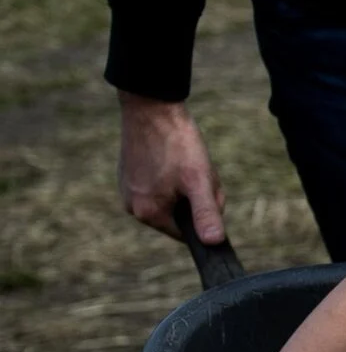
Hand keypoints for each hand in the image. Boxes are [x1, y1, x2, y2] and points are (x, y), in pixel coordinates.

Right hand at [118, 93, 226, 244]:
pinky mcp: (128, 176)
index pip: (187, 234)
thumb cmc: (178, 144)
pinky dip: (172, 176)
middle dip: (194, 199)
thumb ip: (206, 214)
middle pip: (179, 215)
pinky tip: (172, 157)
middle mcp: (132, 207)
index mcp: (147, 214)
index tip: (205, 191)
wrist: (152, 108)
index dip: (204, 215)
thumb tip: (212, 243)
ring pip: (171, 199)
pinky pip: (159, 186)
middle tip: (197, 172)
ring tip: (184, 162)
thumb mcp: (199, 180)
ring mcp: (127, 190)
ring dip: (185, 186)